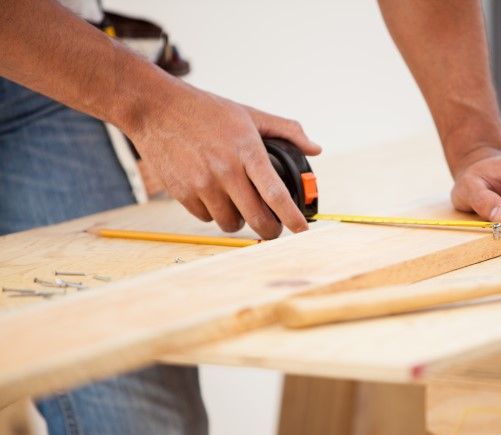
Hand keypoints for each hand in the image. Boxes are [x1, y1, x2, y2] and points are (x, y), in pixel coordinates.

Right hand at [128, 85, 320, 238]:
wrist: (157, 109)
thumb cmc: (207, 111)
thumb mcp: (249, 114)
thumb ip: (286, 131)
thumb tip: (315, 149)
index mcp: (247, 151)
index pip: (275, 194)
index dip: (292, 217)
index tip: (302, 229)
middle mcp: (225, 171)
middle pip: (256, 218)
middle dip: (271, 230)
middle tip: (274, 229)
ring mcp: (202, 184)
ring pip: (231, 223)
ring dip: (240, 221)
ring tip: (240, 206)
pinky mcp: (182, 193)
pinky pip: (206, 219)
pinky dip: (215, 214)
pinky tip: (215, 197)